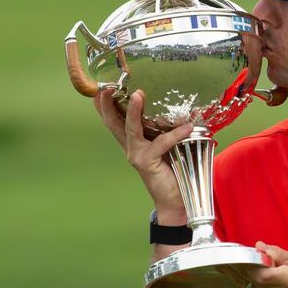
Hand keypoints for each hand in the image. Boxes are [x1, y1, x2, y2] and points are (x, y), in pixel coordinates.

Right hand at [93, 89, 192, 220]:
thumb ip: (169, 131)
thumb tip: (183, 110)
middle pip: (113, 122)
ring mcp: (136, 155)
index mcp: (133, 142)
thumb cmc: (175, 171)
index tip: (99, 87)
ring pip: (131, 129)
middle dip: (107, 103)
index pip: (115, 120)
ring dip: (133, 111)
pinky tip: (188, 126)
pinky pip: (161, 143)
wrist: (177, 200)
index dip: (105, 105)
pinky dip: (175, 134)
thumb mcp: (170, 147)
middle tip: (106, 86)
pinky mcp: (147, 163)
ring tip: (138, 95)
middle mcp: (131, 147)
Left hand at [229, 242, 287, 287]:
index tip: (246, 252)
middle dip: (243, 266)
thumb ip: (277, 254)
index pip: (256, 270)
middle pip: (248, 279)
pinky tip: (252, 277)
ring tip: (244, 265)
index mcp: (284, 281)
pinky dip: (251, 285)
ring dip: (245, 276)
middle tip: (240, 256)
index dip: (248, 260)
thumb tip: (260, 247)